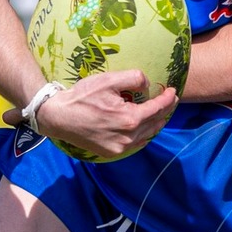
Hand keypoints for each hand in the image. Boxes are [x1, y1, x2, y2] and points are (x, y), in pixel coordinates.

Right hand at [3, 71, 178, 159]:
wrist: (58, 117)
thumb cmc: (82, 96)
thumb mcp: (108, 79)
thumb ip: (134, 78)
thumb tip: (148, 85)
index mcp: (130, 119)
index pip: (158, 109)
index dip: (168, 99)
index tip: (173, 91)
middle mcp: (128, 137)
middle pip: (156, 123)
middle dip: (165, 110)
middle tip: (169, 100)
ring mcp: (120, 148)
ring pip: (147, 135)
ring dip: (155, 123)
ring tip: (158, 112)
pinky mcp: (112, 152)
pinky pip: (135, 143)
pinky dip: (142, 133)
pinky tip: (141, 125)